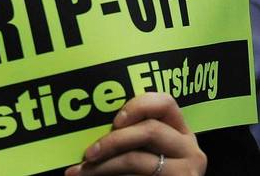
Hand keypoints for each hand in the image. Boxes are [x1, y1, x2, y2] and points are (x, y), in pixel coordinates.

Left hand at [65, 92, 205, 175]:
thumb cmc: (142, 171)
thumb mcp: (142, 149)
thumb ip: (129, 135)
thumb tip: (89, 128)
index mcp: (179, 131)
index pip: (165, 102)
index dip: (138, 106)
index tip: (115, 121)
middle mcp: (189, 148)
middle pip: (149, 130)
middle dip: (112, 140)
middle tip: (88, 153)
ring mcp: (187, 169)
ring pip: (137, 158)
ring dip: (104, 165)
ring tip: (82, 171)